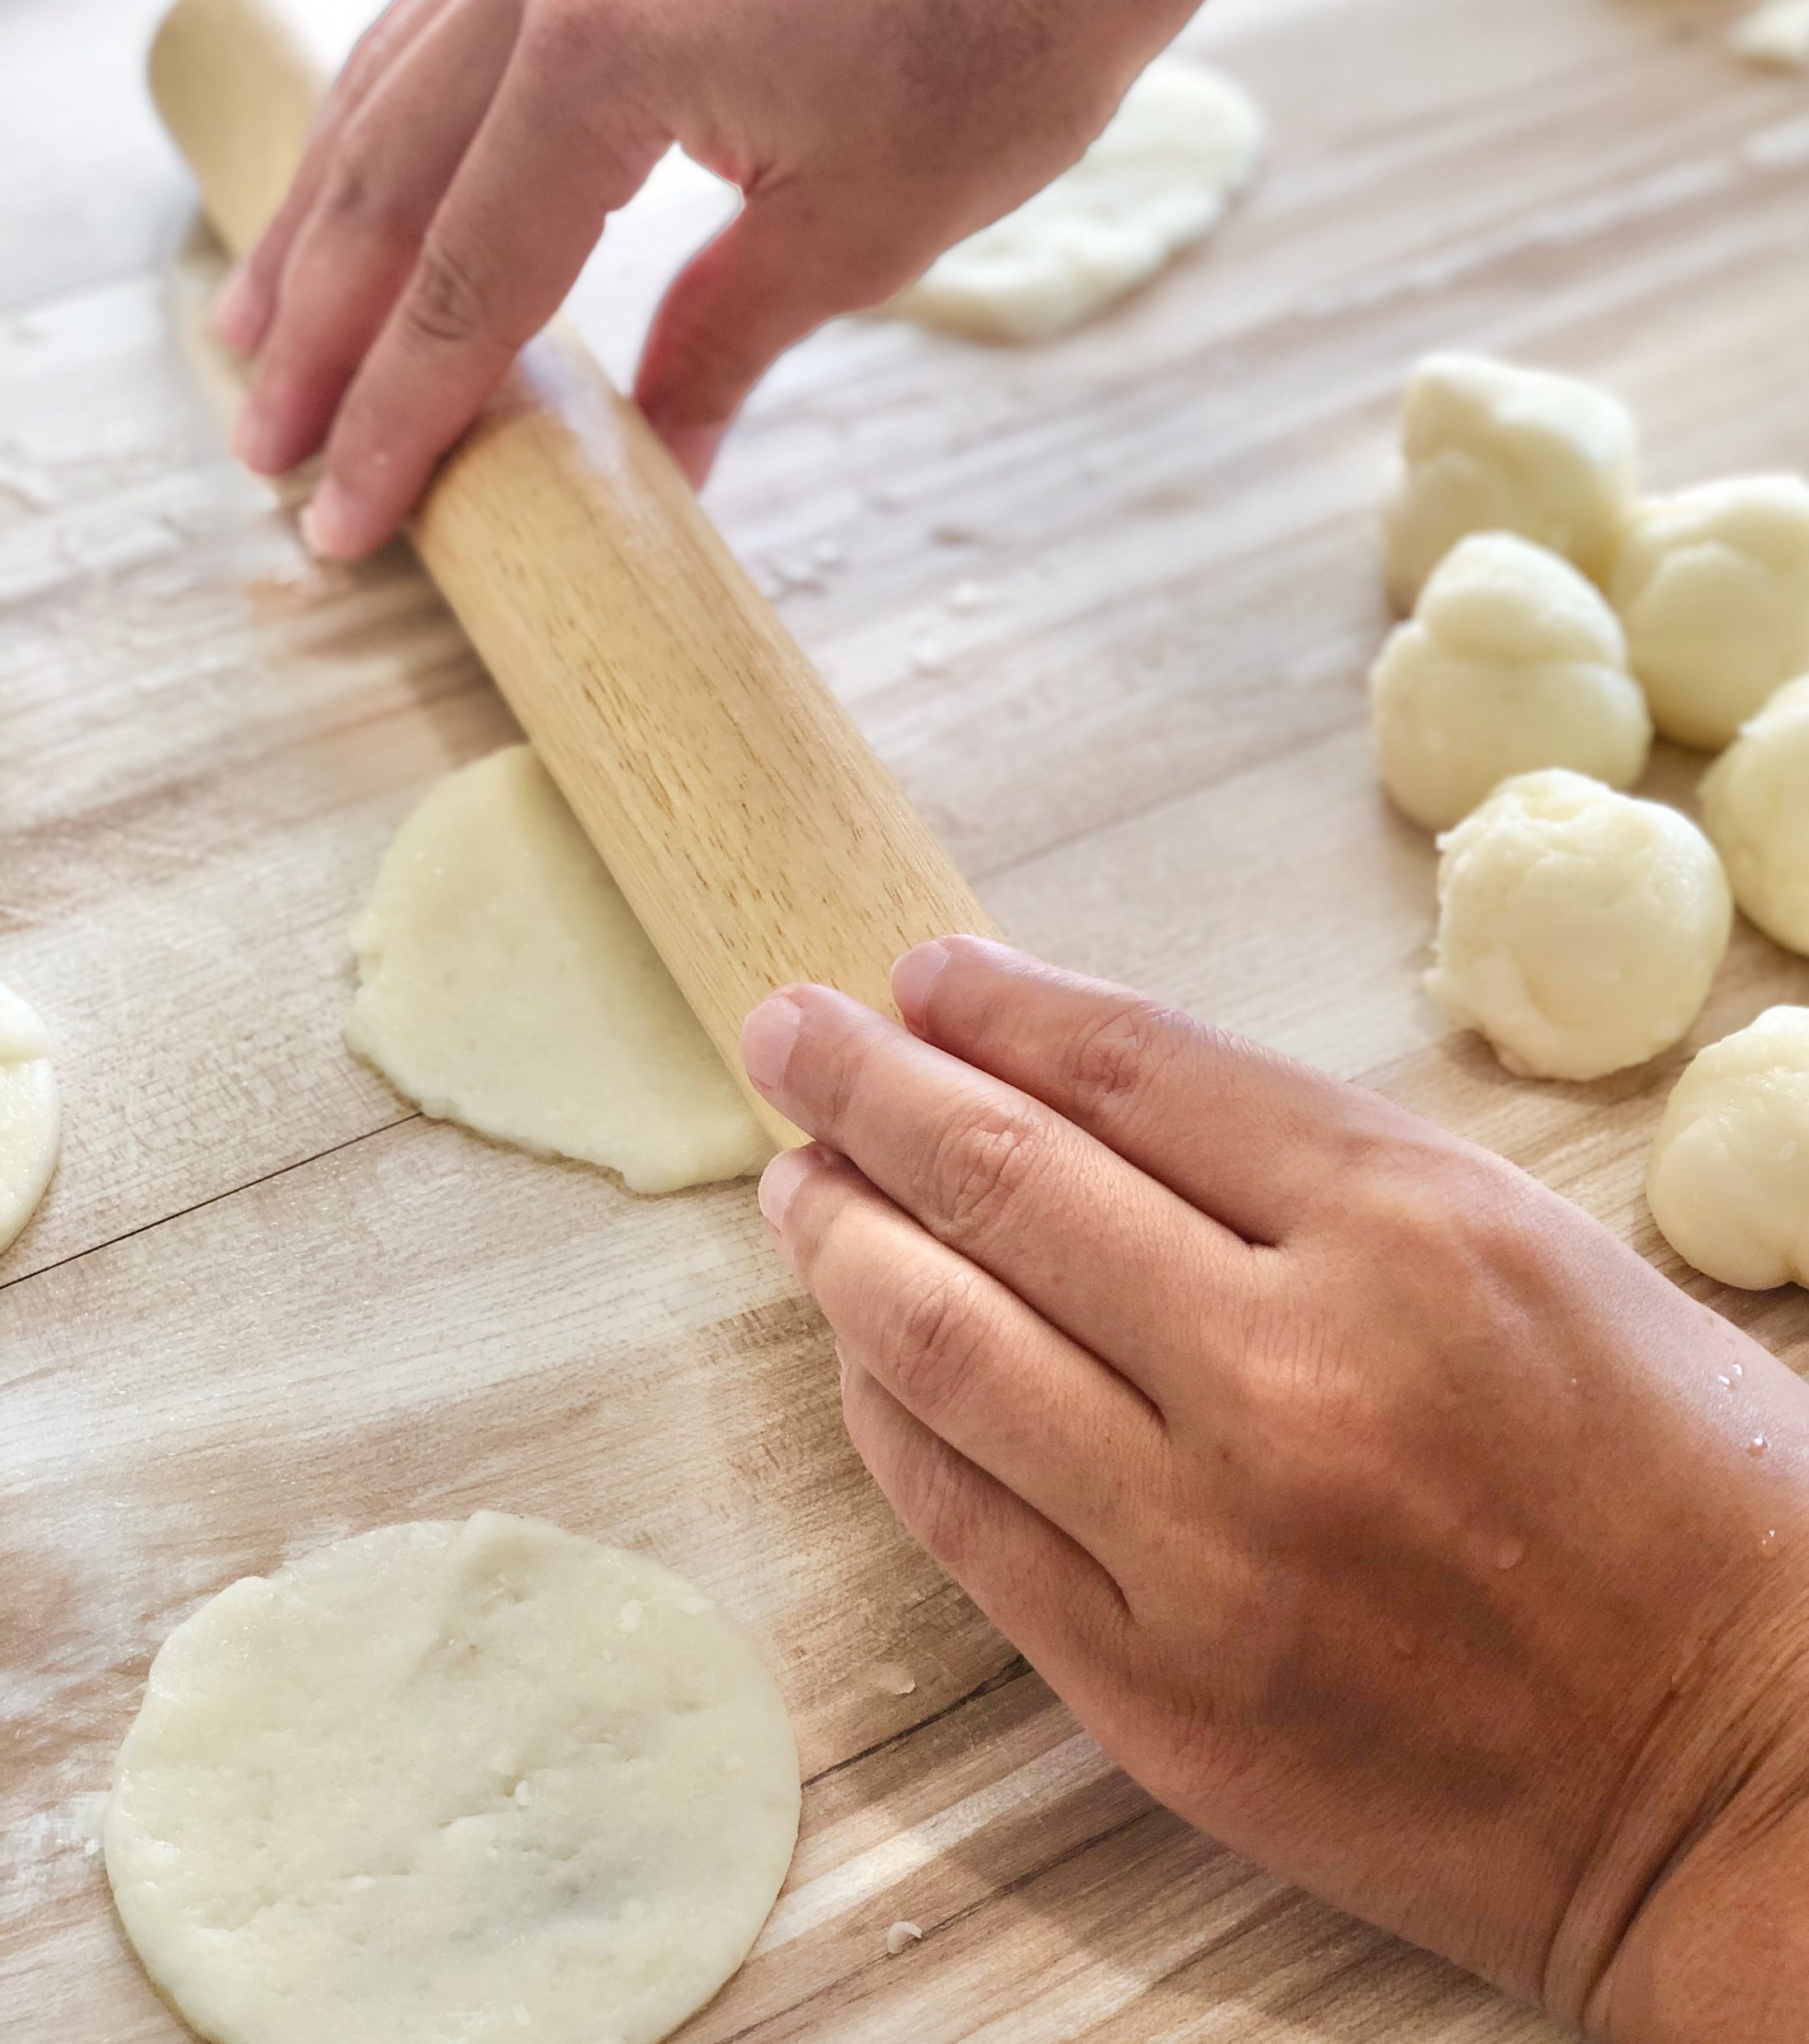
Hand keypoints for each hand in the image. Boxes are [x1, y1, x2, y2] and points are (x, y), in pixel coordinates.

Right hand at [216, 0, 1240, 554]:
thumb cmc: (997, 36)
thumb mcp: (856, 230)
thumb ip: (718, 345)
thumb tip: (662, 472)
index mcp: (602, 55)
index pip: (467, 286)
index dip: (398, 420)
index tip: (348, 522)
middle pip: (386, 190)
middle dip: (318, 339)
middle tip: (266, 452)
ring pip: (382, 97)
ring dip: (319, 230)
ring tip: (261, 343)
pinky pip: (434, 35)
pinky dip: (385, 137)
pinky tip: (355, 206)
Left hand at [740, 936, 1808, 2039]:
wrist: (1754, 1778)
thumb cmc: (1680, 1486)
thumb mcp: (1527, 1251)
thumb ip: (1309, 1169)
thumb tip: (1086, 1090)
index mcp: (1412, 1234)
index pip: (1134, 1069)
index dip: (1003, 1008)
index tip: (925, 976)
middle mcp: (1289, 1378)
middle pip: (1005, 1183)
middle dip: (867, 1085)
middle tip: (789, 1033)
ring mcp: (1205, 1550)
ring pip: (942, 1346)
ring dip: (839, 1240)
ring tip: (794, 1181)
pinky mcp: (1155, 1697)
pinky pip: (960, 1515)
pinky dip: (886, 1410)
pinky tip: (857, 1349)